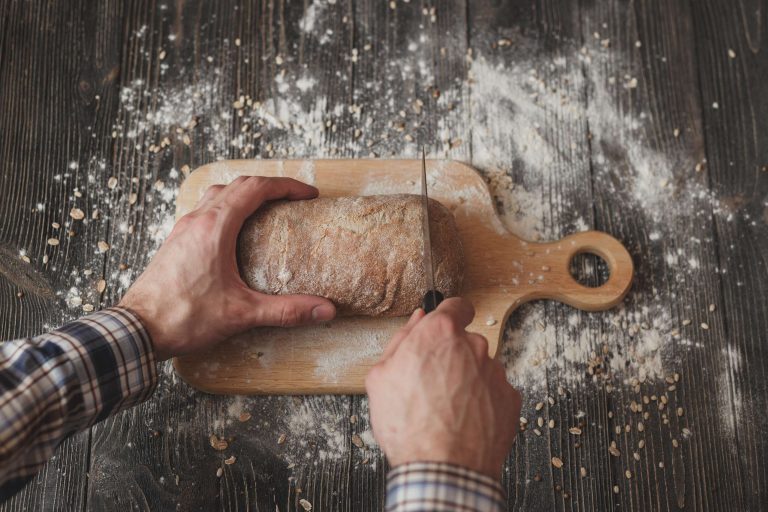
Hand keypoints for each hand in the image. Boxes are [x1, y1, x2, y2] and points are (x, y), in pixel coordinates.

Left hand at [120, 176, 336, 359]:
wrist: (136, 330)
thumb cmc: (184, 318)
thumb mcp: (242, 314)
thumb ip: (286, 311)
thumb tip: (325, 311)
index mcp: (215, 227)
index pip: (256, 188)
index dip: (287, 186)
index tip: (307, 195)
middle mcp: (197, 220)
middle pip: (237, 185)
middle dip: (269, 187)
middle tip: (291, 200)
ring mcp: (182, 230)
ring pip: (216, 195)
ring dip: (243, 194)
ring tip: (264, 211)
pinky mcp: (174, 243)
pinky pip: (203, 211)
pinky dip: (225, 209)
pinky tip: (232, 233)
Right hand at [365, 298, 520, 478]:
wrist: (443, 469)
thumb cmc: (409, 425)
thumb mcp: (381, 377)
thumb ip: (401, 340)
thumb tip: (416, 321)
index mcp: (440, 333)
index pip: (456, 305)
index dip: (449, 315)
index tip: (445, 326)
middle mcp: (473, 346)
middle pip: (466, 341)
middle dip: (453, 356)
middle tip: (432, 382)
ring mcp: (495, 372)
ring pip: (481, 367)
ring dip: (468, 380)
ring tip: (447, 408)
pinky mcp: (510, 398)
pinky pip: (494, 391)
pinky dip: (483, 401)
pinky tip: (464, 419)